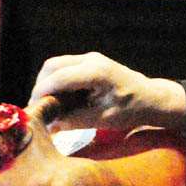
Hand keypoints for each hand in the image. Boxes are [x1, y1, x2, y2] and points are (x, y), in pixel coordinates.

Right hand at [28, 52, 185, 132]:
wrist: (152, 98)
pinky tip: (61, 99)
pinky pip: (66, 68)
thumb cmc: (132, 110)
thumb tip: (50, 125)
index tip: (33, 108)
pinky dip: (58, 81)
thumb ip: (76, 120)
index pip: (59, 77)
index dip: (42, 92)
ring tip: (49, 104)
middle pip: (52, 66)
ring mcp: (91, 59)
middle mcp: (92, 60)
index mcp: (97, 72)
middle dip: (41, 85)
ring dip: (48, 82)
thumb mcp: (104, 119)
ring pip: (57, 65)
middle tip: (39, 107)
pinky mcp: (91, 63)